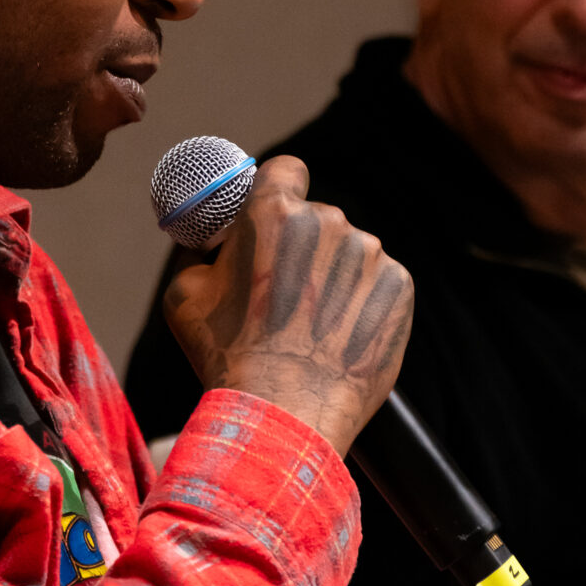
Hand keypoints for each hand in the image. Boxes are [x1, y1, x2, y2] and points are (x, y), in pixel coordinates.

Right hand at [162, 155, 413, 454]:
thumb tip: (215, 247)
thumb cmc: (227, 356)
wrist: (284, 415)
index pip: (286, 170)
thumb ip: (201, 254)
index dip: (278, 192)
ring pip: (351, 253)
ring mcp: (370, 254)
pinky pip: (379, 284)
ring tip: (313, 327)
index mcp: (274, 211)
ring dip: (335, 278)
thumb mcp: (184, 296)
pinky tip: (340, 338)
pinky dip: (363, 305)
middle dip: (303, 248)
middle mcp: (329, 221)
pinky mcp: (400, 288)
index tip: (275, 218)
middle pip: (318, 219)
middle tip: (285, 296)